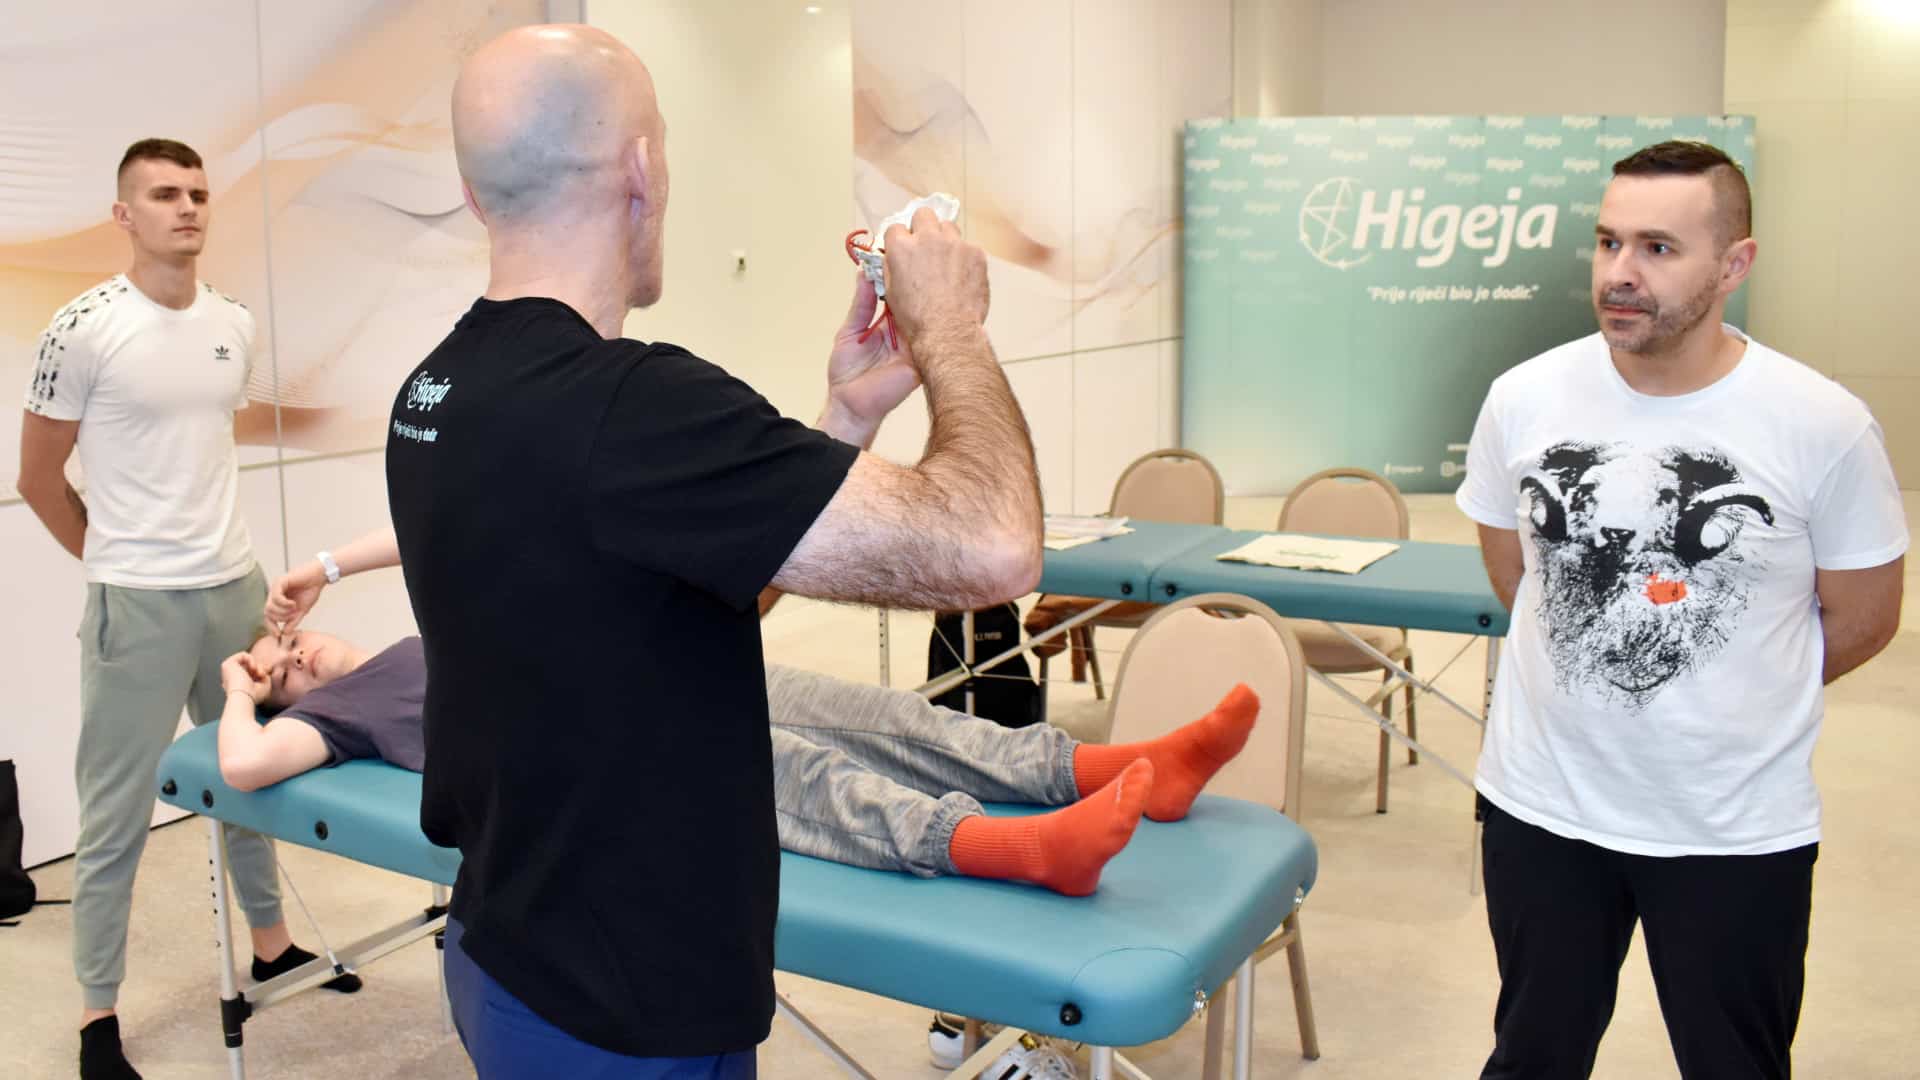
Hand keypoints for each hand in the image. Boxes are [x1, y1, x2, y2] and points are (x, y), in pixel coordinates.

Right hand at [221, 652, 270, 704]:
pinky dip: (251, 659)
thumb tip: (266, 667)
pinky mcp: (227, 664)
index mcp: (237, 685)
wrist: (243, 697)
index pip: (250, 673)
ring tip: (259, 673)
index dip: (260, 671)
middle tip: (262, 674)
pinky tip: (253, 668)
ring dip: (256, 664)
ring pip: (247, 661)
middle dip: (259, 668)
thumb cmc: (254, 694)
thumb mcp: (264, 684)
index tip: (265, 675)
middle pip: (249, 666)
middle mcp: (231, 678)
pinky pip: (242, 655)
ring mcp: (228, 671)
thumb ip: (265, 675)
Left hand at [266, 563, 325, 635]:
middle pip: (267, 613)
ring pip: (270, 607)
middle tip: (292, 615)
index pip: (268, 617)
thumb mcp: (302, 610)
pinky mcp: (280, 582)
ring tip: (294, 608)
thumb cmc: (311, 590)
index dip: (271, 627)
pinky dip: (284, 603)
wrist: (319, 577)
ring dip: (283, 611)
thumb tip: (285, 633)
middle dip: (280, 618)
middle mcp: (274, 595)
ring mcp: (275, 588)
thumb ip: (293, 621)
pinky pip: (276, 598)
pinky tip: (293, 603)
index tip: (278, 634)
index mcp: (278, 602)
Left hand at [823, 273, 921, 444]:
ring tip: (927, 274)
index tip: (900, 253)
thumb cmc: (848, 374)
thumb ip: (861, 305)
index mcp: (890, 324)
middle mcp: (906, 333)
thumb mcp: (851, 330)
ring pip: (926, 317)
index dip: (900, 277)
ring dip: (926, 299)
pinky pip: (928, 339)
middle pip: (916, 303)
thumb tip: (865, 275)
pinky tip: (930, 303)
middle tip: (917, 257)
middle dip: (917, 282)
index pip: (900, 295)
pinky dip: (930, 323)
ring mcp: (916, 346)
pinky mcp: (921, 360)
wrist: (851, 404)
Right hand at [880, 207, 988, 347]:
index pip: (896, 227)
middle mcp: (927, 238)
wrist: (948, 331)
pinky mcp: (975, 253)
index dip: (900, 239)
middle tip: (926, 246)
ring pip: (948, 227)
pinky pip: (968, 247)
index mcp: (902, 248)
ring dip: (945, 239)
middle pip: (924, 215)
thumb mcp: (891, 292)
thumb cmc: (918, 319)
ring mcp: (954, 243)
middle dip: (923, 226)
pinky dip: (965, 258)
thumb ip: (891, 267)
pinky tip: (962, 277)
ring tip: (946, 262)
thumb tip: (892, 258)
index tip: (904, 248)